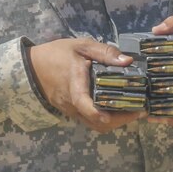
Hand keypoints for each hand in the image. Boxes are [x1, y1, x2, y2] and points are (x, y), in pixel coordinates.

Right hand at [26, 38, 144, 132]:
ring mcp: (71, 110)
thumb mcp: (81, 46)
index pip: (86, 105)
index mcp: (75, 84)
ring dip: (114, 122)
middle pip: (97, 122)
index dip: (102, 113)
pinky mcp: (71, 112)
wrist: (32, 67)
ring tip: (132, 110)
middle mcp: (72, 103)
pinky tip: (117, 108)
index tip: (124, 113)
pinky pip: (89, 121)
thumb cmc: (57, 54)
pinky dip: (105, 119)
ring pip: (94, 125)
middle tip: (140, 110)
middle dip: (120, 120)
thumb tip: (127, 61)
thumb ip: (104, 52)